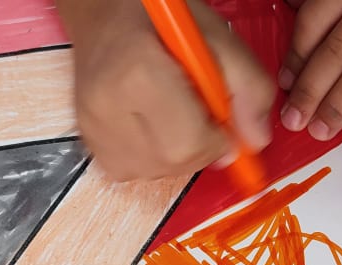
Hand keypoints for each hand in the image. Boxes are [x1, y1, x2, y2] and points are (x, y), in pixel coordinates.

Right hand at [56, 0, 274, 180]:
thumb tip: (255, 141)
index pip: (188, 144)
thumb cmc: (160, 17)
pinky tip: (154, 125)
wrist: (102, 11)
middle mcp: (107, 108)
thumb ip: (249, 86)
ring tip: (175, 115)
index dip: (217, 140)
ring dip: (177, 154)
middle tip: (201, 114)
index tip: (222, 120)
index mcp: (138, 75)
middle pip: (171, 163)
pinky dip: (153, 157)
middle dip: (200, 149)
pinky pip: (132, 171)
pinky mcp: (86, 139)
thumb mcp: (217, 35)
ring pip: (153, 172)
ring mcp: (91, 127)